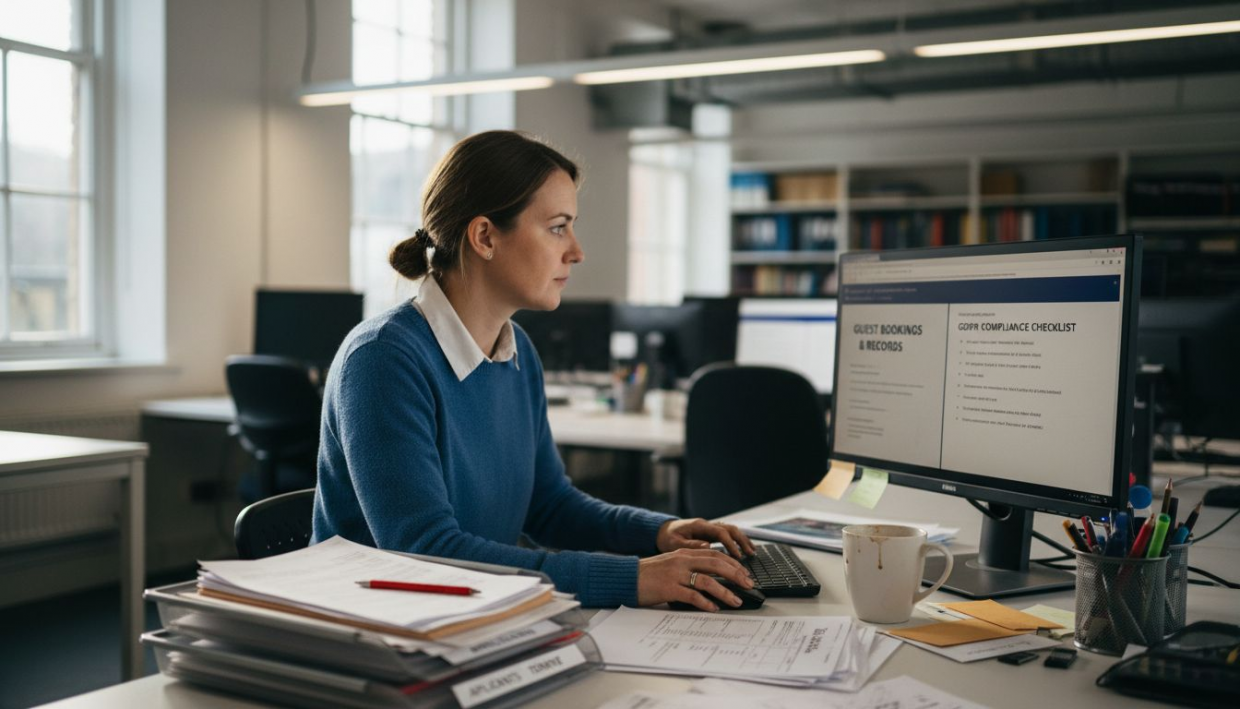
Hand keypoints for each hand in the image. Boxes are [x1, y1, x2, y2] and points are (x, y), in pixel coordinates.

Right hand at [636, 549, 754, 610]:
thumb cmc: (648, 574)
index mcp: (684, 553)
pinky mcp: (669, 589)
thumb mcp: (671, 563)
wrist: (626, 577)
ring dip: (725, 592)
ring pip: (708, 581)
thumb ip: (689, 566)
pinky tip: (714, 608)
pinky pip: (692, 596)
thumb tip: (712, 577)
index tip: (745, 573)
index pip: (715, 555)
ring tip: (736, 600)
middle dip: (736, 575)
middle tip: (749, 584)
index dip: (733, 563)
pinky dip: (706, 602)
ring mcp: (675, 574)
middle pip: (716, 564)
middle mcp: (682, 561)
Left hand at [656, 518, 756, 558]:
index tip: (737, 556)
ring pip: (731, 530)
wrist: (662, 531)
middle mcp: (707, 525)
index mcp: (699, 526)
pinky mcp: (710, 533)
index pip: (720, 532)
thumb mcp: (674, 543)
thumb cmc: (667, 538)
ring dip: (742, 540)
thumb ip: (690, 545)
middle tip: (749, 555)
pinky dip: (737, 541)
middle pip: (730, 529)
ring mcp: (709, 528)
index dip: (730, 544)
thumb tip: (708, 545)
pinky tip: (744, 550)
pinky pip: (728, 535)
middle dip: (741, 541)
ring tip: (752, 552)